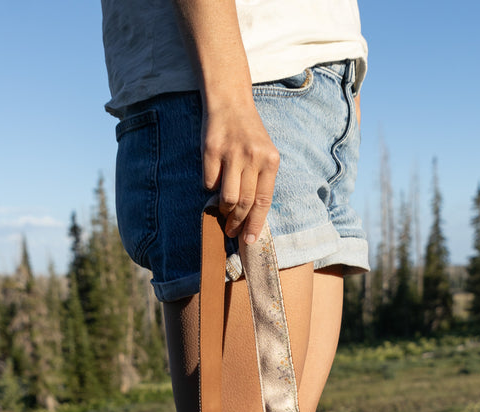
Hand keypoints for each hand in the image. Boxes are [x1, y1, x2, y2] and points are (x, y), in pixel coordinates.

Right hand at [201, 99, 278, 243]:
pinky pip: (209, 183)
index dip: (256, 224)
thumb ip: (260, 180)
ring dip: (223, 209)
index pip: (263, 201)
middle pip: (244, 203)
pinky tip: (214, 178)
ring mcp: (231, 154)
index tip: (250, 240)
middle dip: (237, 223)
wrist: (230, 103)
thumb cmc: (248, 134)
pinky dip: (210, 187)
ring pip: (227, 197)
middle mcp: (253, 157)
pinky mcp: (211, 151)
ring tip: (223, 210)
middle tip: (231, 231)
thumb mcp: (263, 153)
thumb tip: (250, 216)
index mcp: (270, 160)